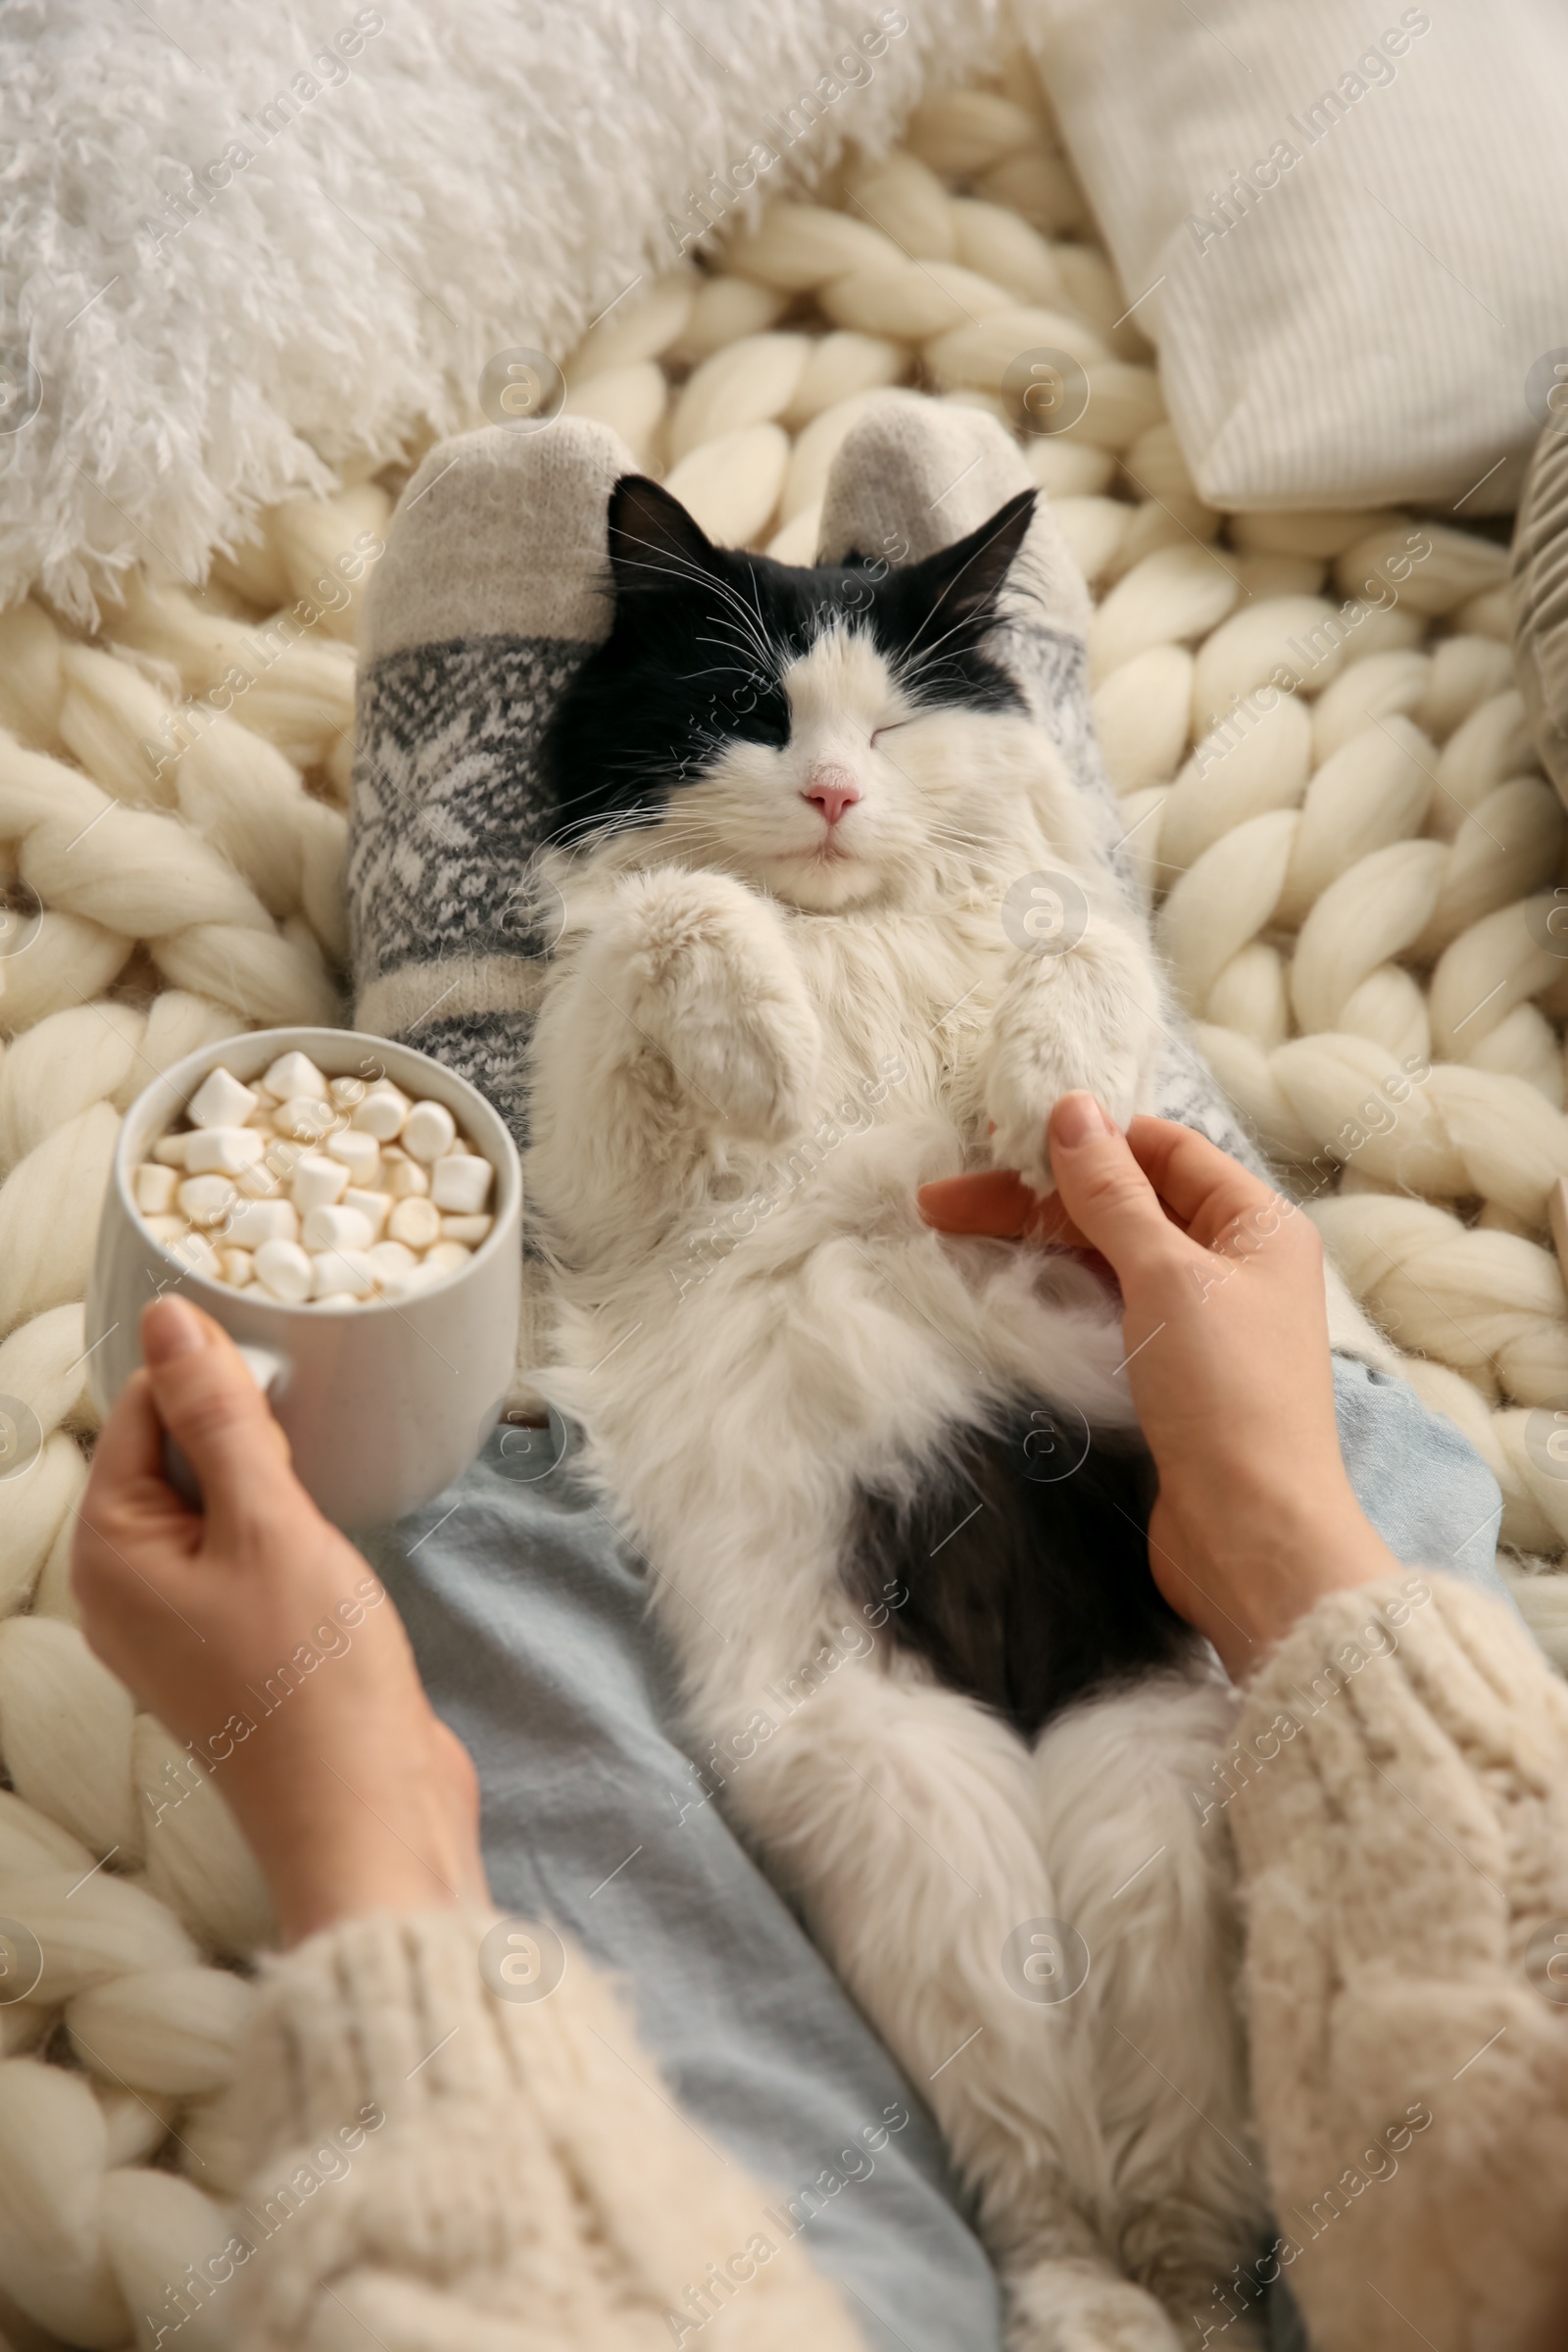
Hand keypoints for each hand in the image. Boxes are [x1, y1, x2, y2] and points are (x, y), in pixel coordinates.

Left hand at [73, 1297, 488, 1944]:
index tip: (289, 1376)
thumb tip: (171, 1321)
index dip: (213, 1375)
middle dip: (240, 1424)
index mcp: (109, 1552)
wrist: (368, 1813)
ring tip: (322, 1486)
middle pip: (169, 1451)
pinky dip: (283, 1525)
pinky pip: (242, 1549)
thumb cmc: (315, 1683)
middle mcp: (126, 1586)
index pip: (138, 1411)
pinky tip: (325, 1537)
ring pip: (214, 1500)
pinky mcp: (232, 1643)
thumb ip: (221, 1417)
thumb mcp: (270, 1524)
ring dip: (268, 1476)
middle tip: (313, 1430)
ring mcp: (178, 1620)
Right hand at [919, 1095, 1397, 1678]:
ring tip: (947, 1232)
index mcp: (1257, 1224)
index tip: (999, 1138)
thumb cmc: (1225, 1394)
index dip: (1085, 1139)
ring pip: (1107, 1256)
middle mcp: (1234, 1263)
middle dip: (1038, 1196)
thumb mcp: (1166, 1274)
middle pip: (1125, 1204)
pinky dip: (1054, 1288)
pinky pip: (1106, 1307)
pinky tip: (1000, 1282)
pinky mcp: (1168, 1373)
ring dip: (1035, 1240)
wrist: (1250, 1536)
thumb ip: (1113, 1192)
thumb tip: (1071, 1108)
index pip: (1162, 1150)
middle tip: (941, 1199)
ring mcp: (1199, 1321)